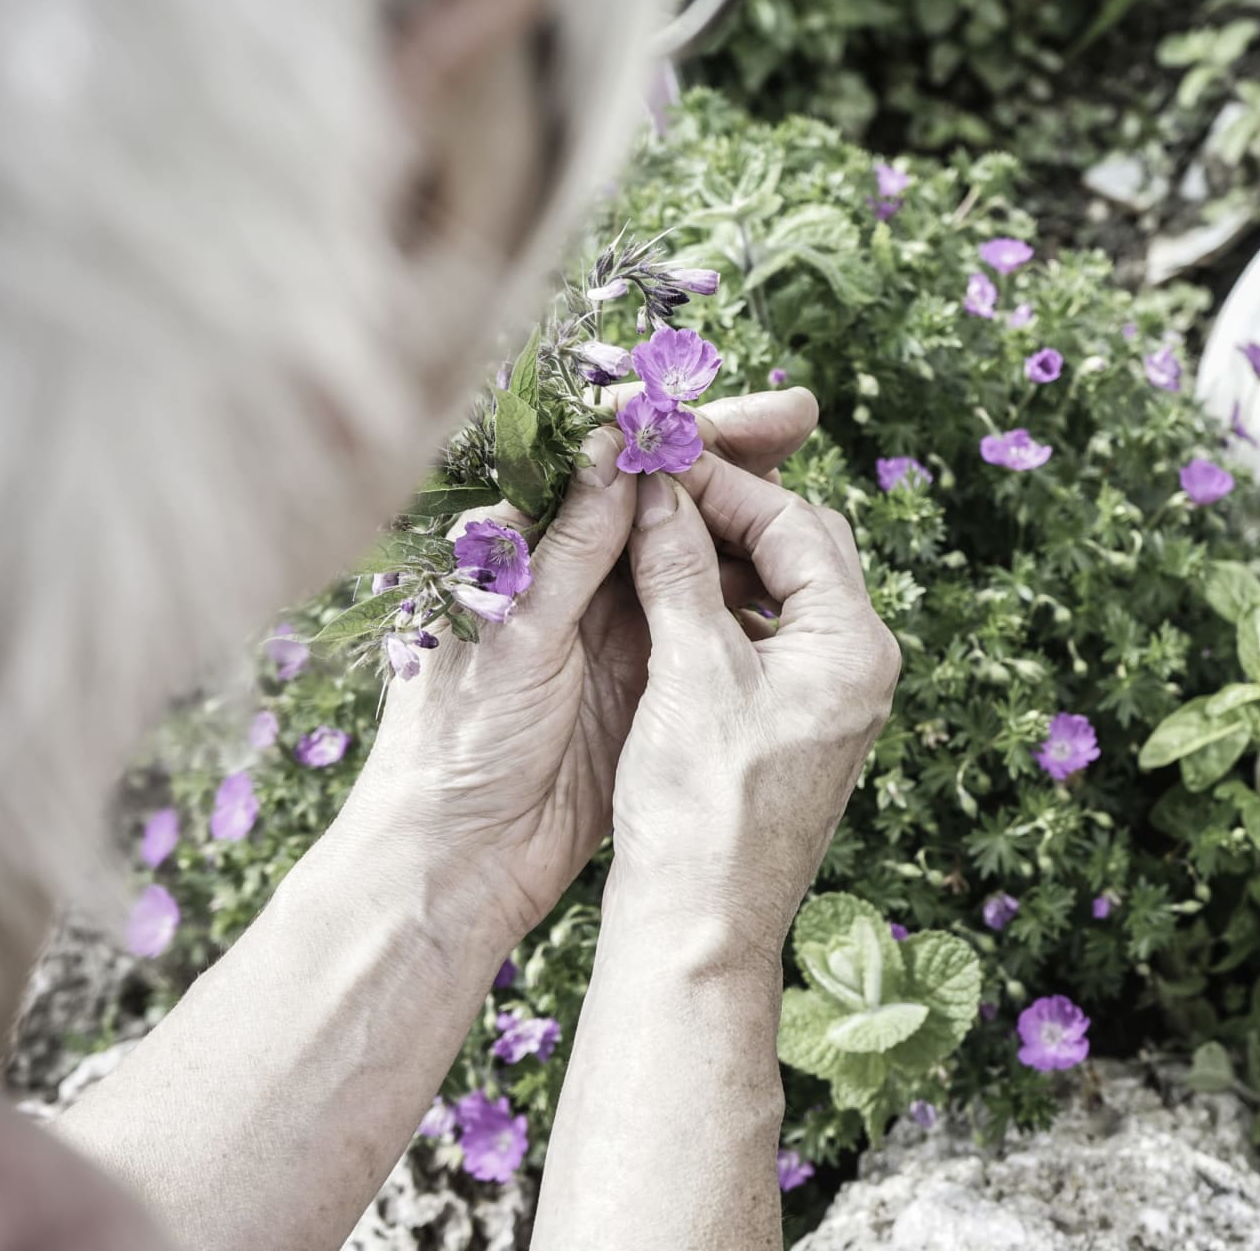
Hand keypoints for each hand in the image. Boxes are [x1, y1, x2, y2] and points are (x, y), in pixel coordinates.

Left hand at [347, 388, 818, 938]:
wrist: (460, 860)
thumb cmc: (455, 745)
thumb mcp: (517, 635)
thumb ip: (570, 547)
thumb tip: (615, 446)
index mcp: (519, 542)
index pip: (602, 454)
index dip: (671, 419)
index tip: (720, 399)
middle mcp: (568, 569)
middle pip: (656, 487)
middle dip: (725, 448)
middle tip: (799, 417)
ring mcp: (610, 620)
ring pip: (689, 543)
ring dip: (744, 510)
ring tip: (804, 478)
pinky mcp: (644, 674)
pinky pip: (704, 612)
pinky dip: (744, 586)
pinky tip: (789, 571)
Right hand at [607, 455, 901, 955]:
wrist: (701, 926)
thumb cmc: (702, 809)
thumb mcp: (689, 673)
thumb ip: (678, 570)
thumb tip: (659, 487)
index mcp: (854, 646)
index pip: (796, 523)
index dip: (721, 484)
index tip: (656, 460)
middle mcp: (858, 666)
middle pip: (802, 549)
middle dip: (730, 512)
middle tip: (656, 488)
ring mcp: (829, 697)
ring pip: (781, 592)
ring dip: (720, 558)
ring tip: (650, 533)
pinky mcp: (794, 725)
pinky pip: (764, 637)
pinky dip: (717, 607)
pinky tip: (662, 599)